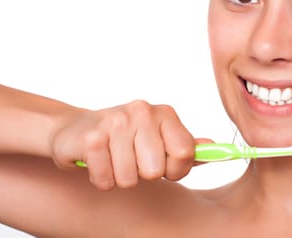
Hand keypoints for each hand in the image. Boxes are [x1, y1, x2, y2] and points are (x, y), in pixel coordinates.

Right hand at [50, 100, 199, 189]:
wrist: (76, 130)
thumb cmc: (124, 138)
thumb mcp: (159, 138)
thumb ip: (186, 146)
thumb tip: (214, 149)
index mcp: (164, 113)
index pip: (186, 153)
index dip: (176, 169)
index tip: (163, 165)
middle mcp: (142, 111)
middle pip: (156, 170)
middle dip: (143, 174)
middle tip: (131, 159)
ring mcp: (116, 122)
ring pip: (130, 179)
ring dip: (120, 177)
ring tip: (114, 159)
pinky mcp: (92, 138)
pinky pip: (106, 180)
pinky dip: (101, 178)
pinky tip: (98, 161)